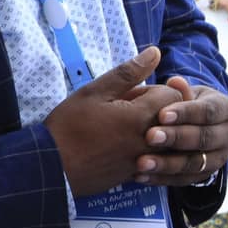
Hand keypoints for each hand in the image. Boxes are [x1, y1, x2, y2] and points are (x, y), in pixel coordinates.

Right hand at [45, 47, 183, 195]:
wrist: (51, 168)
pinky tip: (123, 145)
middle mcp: (150, 141)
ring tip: (126, 127)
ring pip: (169, 141)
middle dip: (159, 109)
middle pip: (176, 119)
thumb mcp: (94, 92)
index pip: (174, 96)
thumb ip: (129, 72)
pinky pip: (157, 159)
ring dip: (155, 130)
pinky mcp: (137, 175)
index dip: (156, 89)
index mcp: (141, 117)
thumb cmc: (69, 126)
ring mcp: (145, 161)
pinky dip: (148, 149)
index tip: (133, 93)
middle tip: (128, 109)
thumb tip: (155, 52)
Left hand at [134, 78, 227, 186]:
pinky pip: (184, 180)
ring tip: (141, 162)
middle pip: (205, 139)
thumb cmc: (187, 104)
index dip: (186, 113)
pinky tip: (140, 176)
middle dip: (176, 139)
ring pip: (196, 164)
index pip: (208, 111)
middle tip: (150, 137)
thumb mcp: (187, 93)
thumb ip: (180, 91)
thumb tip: (175, 82)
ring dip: (167, 164)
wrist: (196, 125)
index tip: (161, 114)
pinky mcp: (206, 175)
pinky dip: (161, 179)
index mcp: (226, 109)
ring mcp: (220, 158)